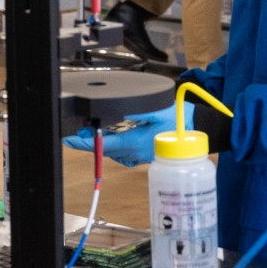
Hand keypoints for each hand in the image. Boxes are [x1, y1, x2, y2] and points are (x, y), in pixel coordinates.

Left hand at [62, 103, 188, 166]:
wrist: (197, 131)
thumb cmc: (179, 120)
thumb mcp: (157, 110)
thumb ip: (136, 111)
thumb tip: (118, 109)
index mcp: (135, 142)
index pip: (103, 145)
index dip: (84, 143)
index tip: (69, 139)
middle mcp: (135, 153)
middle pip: (104, 150)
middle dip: (88, 143)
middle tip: (73, 135)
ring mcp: (140, 157)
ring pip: (112, 154)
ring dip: (99, 146)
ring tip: (88, 135)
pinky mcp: (144, 156)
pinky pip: (122, 156)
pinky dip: (112, 149)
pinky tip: (110, 141)